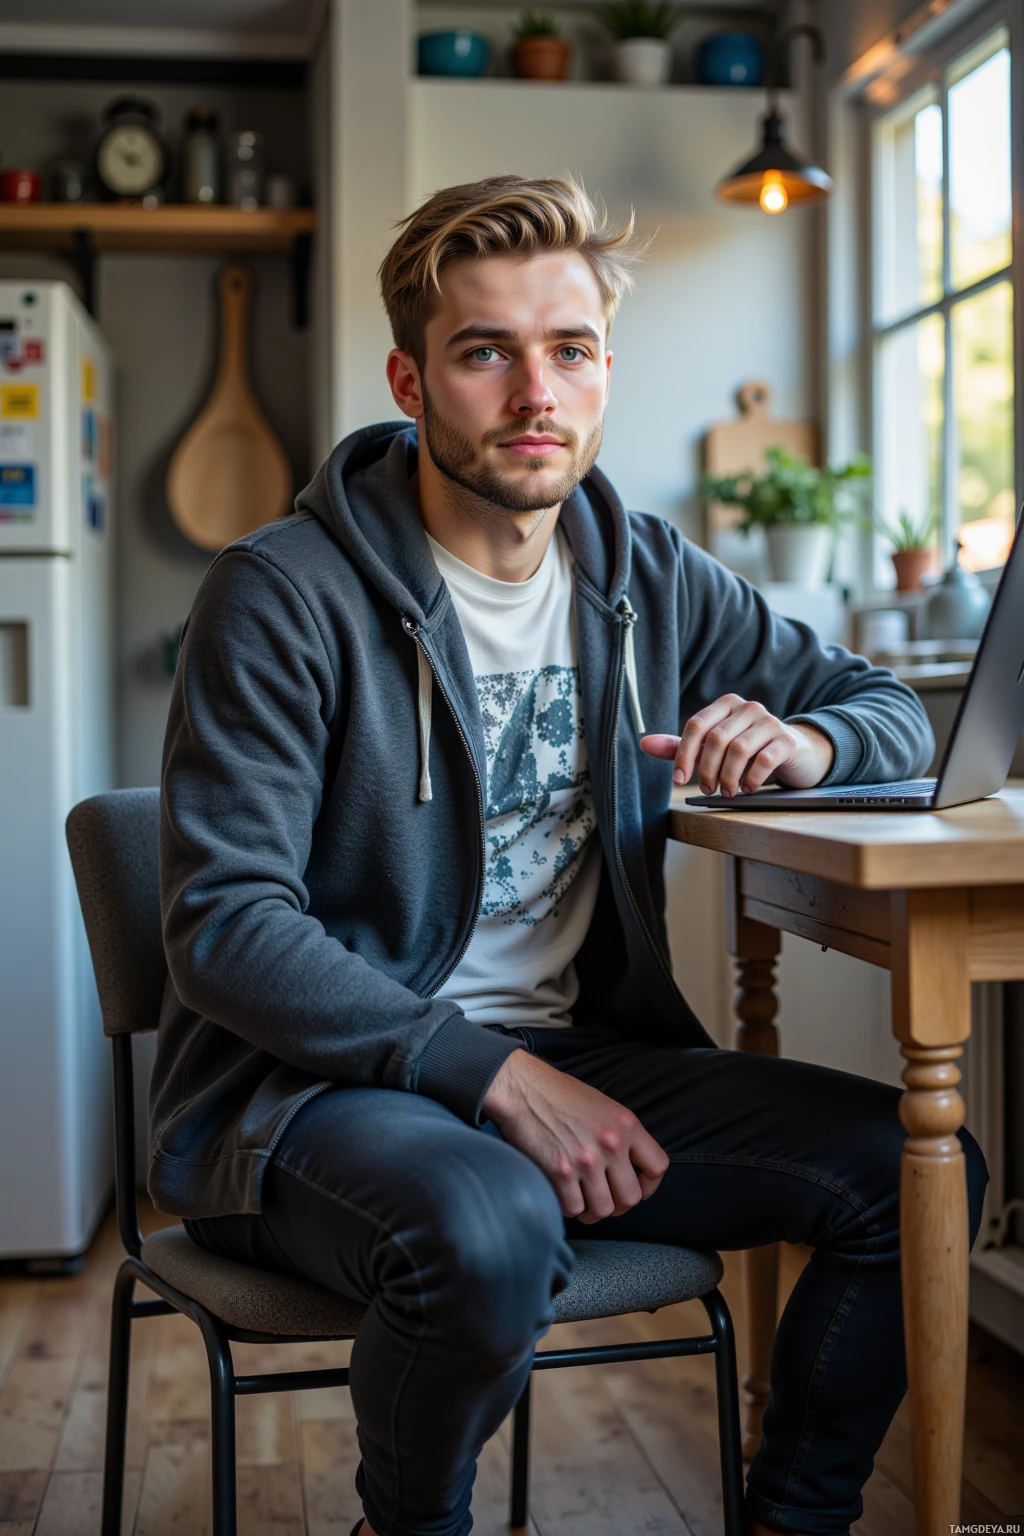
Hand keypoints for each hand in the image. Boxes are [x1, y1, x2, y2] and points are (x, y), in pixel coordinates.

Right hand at [481, 1049, 668, 1222]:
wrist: (523, 1089)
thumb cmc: (561, 1096)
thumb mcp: (605, 1107)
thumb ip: (623, 1136)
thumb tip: (631, 1170)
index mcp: (627, 1124)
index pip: (658, 1167)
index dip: (649, 1185)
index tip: (636, 1186)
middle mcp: (611, 1143)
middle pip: (631, 1198)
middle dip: (618, 1204)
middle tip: (604, 1197)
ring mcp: (586, 1159)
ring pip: (604, 1210)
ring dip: (593, 1210)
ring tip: (583, 1198)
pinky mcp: (560, 1172)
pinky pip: (575, 1209)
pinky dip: (569, 1206)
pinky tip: (563, 1192)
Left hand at [641, 694, 833, 796]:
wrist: (794, 753)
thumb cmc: (749, 750)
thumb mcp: (714, 748)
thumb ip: (682, 746)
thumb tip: (645, 744)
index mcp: (726, 705)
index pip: (696, 726)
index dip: (683, 755)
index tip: (679, 780)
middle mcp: (748, 708)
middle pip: (716, 739)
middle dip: (706, 770)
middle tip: (707, 789)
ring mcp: (770, 721)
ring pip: (738, 750)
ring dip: (728, 778)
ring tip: (727, 792)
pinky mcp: (787, 740)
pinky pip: (764, 760)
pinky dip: (751, 779)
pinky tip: (748, 788)